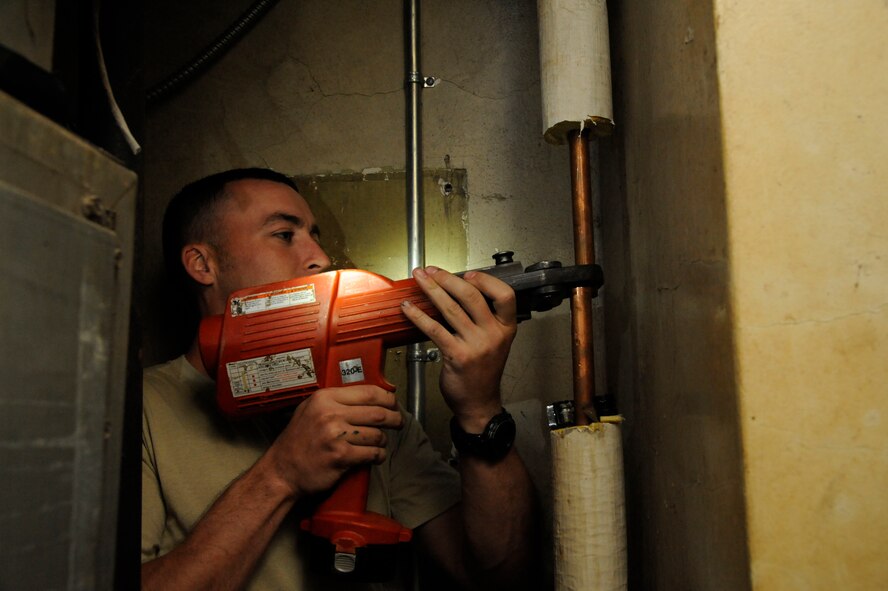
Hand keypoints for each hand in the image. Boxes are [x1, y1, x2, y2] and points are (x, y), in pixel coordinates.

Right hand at [264, 385, 402, 497]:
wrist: (282, 470)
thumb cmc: (298, 440)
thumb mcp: (311, 409)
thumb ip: (336, 400)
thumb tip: (369, 395)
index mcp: (325, 398)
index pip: (368, 392)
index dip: (388, 398)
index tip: (394, 403)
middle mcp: (330, 414)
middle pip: (378, 413)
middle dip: (394, 418)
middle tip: (398, 422)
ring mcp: (335, 436)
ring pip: (377, 434)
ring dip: (383, 440)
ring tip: (380, 443)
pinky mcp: (340, 457)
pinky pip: (372, 454)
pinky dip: (379, 456)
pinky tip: (376, 456)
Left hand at [401, 266, 516, 431]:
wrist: (479, 403)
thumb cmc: (483, 372)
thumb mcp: (494, 342)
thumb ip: (484, 319)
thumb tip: (457, 292)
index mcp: (506, 328)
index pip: (505, 295)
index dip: (486, 280)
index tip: (468, 274)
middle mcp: (493, 334)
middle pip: (472, 296)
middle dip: (448, 278)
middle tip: (432, 270)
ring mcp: (476, 345)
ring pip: (451, 308)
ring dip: (431, 290)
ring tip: (419, 279)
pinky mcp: (456, 355)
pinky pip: (434, 329)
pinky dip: (418, 315)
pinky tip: (408, 308)